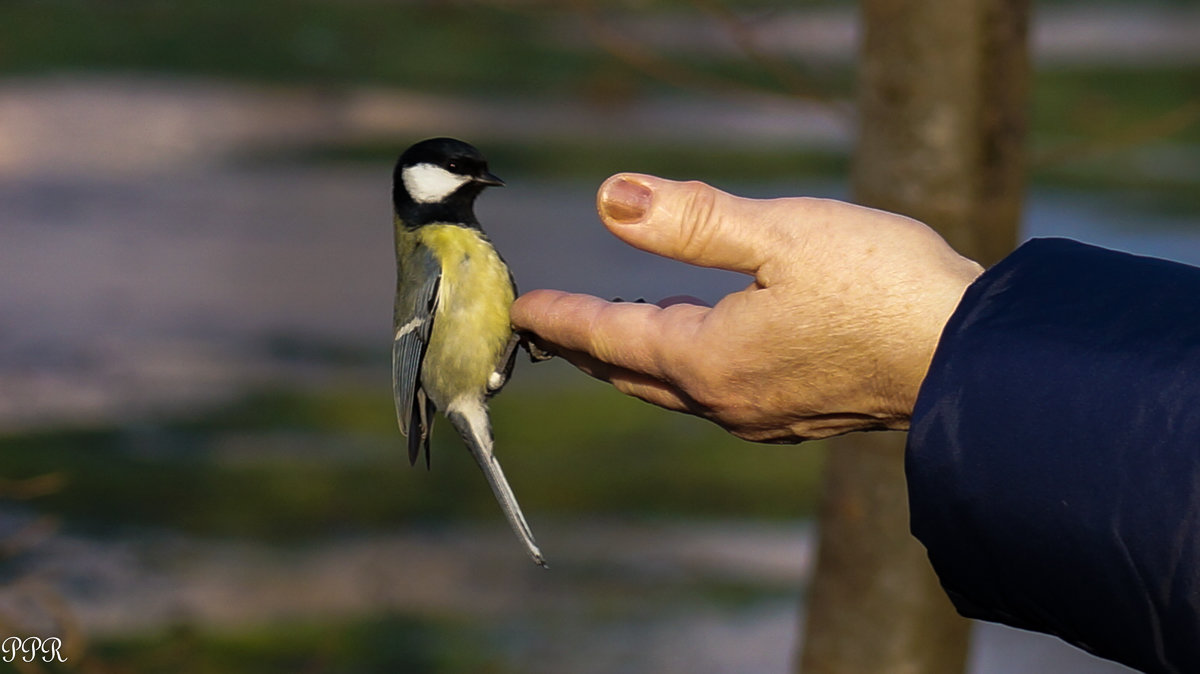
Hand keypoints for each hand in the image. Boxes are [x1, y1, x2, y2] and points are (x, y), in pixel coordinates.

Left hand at [511, 174, 982, 442]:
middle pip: (633, 372)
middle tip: (549, 330)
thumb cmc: (883, 288)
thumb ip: (690, 219)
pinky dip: (681, 371)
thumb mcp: (781, 235)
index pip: (612, 336)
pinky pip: (715, 396)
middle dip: (586, 348)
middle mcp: (728, 401)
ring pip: (673, 389)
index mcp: (710, 360)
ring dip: (632, 362)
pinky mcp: (801, 415)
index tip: (522, 310)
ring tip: (608, 340)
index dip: (563, 319)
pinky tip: (694, 354)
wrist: (974, 357)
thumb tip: (609, 197)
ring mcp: (765, 416)